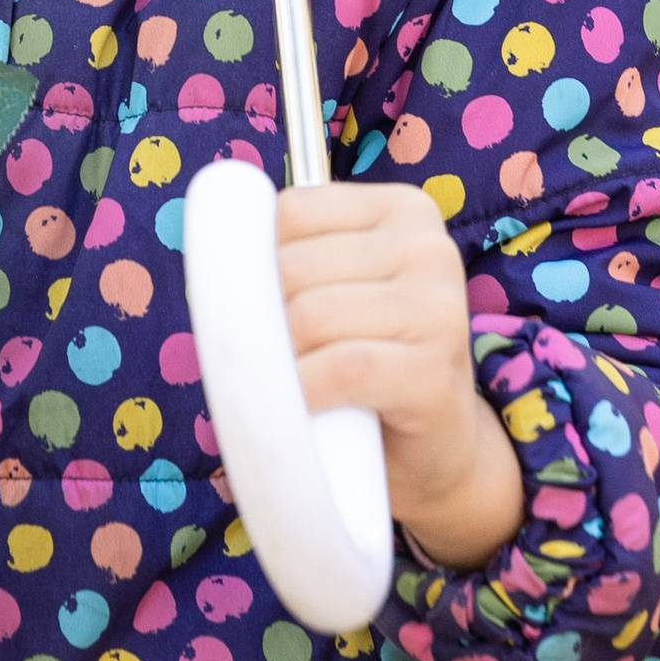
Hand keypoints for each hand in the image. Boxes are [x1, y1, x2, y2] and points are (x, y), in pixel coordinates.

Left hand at [275, 182, 525, 573]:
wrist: (435, 450)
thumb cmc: (371, 361)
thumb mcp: (337, 288)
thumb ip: (295, 256)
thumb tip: (219, 251)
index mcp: (405, 210)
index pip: (293, 212)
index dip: (258, 263)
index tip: (269, 305)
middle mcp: (431, 249)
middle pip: (295, 268)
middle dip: (266, 318)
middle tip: (276, 356)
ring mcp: (441, 310)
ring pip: (311, 317)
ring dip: (282, 360)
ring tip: (292, 383)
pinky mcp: (434, 373)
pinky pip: (339, 369)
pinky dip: (305, 391)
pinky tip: (305, 407)